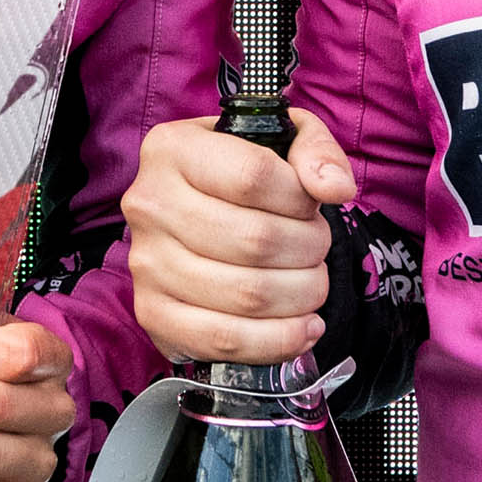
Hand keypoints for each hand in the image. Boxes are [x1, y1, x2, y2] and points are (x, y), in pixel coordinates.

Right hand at [123, 108, 354, 363]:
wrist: (196, 219)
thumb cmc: (242, 177)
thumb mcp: (281, 142)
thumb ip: (316, 152)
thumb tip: (336, 188)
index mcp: (172, 149)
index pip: (253, 176)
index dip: (301, 198)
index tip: (312, 206)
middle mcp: (149, 204)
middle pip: (255, 239)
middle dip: (309, 249)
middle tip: (317, 248)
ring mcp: (145, 263)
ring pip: (247, 294)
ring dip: (302, 294)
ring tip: (311, 283)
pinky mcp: (153, 313)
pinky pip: (224, 338)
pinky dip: (279, 340)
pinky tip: (304, 327)